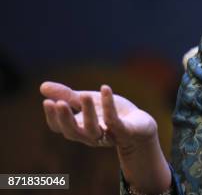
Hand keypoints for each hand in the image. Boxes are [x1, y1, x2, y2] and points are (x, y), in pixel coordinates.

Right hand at [40, 81, 157, 151]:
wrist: (140, 124)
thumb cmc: (111, 113)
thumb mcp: (88, 101)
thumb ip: (67, 95)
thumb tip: (41, 86)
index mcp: (79, 128)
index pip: (60, 128)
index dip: (52, 117)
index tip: (47, 101)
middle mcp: (91, 135)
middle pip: (73, 132)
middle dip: (65, 119)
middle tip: (59, 103)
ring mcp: (108, 135)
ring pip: (93, 129)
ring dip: (87, 113)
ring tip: (84, 94)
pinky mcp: (125, 132)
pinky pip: (115, 121)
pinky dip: (109, 105)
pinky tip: (105, 88)